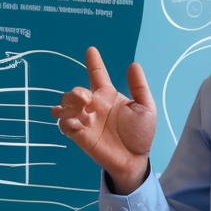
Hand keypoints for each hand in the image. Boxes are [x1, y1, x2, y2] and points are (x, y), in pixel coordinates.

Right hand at [53, 47, 157, 193]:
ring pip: (66, 105)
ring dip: (68, 103)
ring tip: (80, 108)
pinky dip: (66, 121)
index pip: (97, 75)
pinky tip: (76, 123)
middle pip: (75, 92)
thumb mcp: (145, 108)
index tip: (91, 50)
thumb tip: (134, 65)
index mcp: (108, 96)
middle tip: (85, 97)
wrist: (135, 159)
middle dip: (75, 92)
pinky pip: (65, 125)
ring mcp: (85, 120)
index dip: (94, 63)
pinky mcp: (80, 136)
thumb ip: (139, 87)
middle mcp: (94, 106)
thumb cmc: (140, 134)